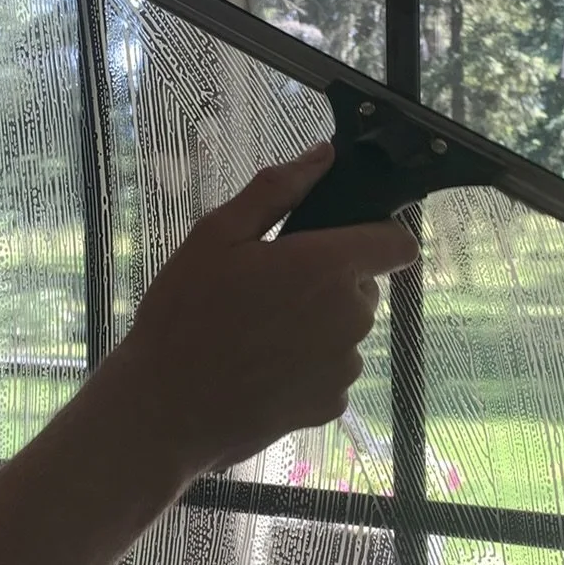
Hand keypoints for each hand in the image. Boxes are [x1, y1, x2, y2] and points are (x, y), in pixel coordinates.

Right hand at [107, 143, 418, 477]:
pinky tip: (262, 368)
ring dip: (317, 326)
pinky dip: (307, 367)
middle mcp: (350, 317)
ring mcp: (344, 366)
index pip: (397, 243)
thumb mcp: (217, 235)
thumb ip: (277, 190)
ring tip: (258, 334)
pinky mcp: (331, 404)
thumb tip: (323, 156)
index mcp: (328, 267)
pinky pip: (331, 371)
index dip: (375, 236)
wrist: (165, 408)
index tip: (340, 241)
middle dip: (328, 283)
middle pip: (362, 287)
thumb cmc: (184, 316)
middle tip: (268, 289)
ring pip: (345, 330)